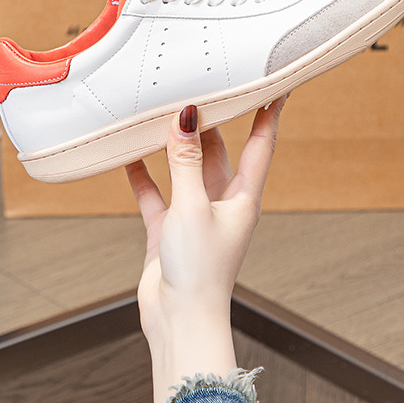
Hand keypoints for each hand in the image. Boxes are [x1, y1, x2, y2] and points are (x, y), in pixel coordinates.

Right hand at [126, 97, 285, 402]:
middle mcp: (221, 203)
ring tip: (161, 115)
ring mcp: (193, 215)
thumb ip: (187, 160)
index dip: (268, 113)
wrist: (180, 318)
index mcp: (243, 198)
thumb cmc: (200, 270)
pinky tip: (129, 156)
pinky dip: (143, 175)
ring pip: (185, 169)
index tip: (274, 84)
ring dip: (174, 146)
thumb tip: (188, 117)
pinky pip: (156, 193)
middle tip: (202, 87)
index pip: (260, 145)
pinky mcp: (168, 228)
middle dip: (212, 122)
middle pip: (219, 151)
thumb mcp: (193, 206)